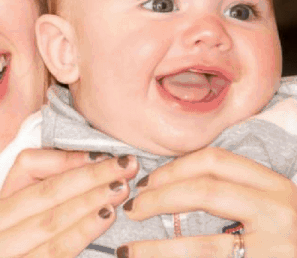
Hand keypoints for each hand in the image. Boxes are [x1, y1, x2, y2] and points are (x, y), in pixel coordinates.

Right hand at [0, 150, 137, 257]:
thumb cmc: (37, 255)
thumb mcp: (37, 224)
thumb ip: (53, 196)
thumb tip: (93, 160)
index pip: (26, 165)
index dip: (66, 158)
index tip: (103, 154)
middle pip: (44, 191)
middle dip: (89, 177)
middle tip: (124, 166)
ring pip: (51, 219)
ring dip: (89, 200)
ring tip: (120, 188)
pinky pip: (56, 249)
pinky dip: (83, 230)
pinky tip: (105, 217)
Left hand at [120, 147, 296, 257]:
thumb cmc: (286, 240)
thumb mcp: (269, 207)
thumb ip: (232, 192)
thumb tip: (166, 185)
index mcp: (276, 187)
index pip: (215, 160)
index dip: (173, 167)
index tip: (147, 180)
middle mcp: (279, 213)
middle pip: (204, 192)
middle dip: (159, 198)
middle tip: (132, 208)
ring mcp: (275, 250)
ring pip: (203, 246)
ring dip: (157, 249)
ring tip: (128, 251)